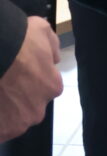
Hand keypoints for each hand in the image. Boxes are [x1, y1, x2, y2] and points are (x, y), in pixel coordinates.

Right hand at [0, 17, 61, 142]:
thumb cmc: (15, 40)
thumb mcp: (42, 31)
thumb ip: (51, 48)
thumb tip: (53, 60)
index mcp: (52, 87)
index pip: (43, 88)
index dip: (26, 81)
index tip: (13, 75)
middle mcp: (36, 110)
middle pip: (25, 108)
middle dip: (13, 100)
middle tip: (1, 85)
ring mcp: (14, 124)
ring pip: (8, 122)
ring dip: (1, 113)